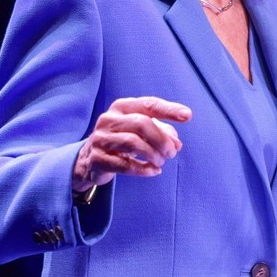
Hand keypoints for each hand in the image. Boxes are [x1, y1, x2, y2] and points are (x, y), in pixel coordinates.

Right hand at [72, 96, 191, 190]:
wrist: (89, 160)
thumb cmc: (121, 141)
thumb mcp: (140, 132)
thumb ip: (161, 133)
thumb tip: (177, 144)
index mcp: (121, 107)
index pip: (148, 104)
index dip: (169, 109)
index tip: (187, 116)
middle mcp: (108, 119)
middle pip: (141, 123)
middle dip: (162, 139)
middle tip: (172, 152)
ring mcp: (101, 139)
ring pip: (133, 143)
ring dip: (153, 154)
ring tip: (162, 161)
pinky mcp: (97, 159)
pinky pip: (124, 164)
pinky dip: (143, 169)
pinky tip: (154, 171)